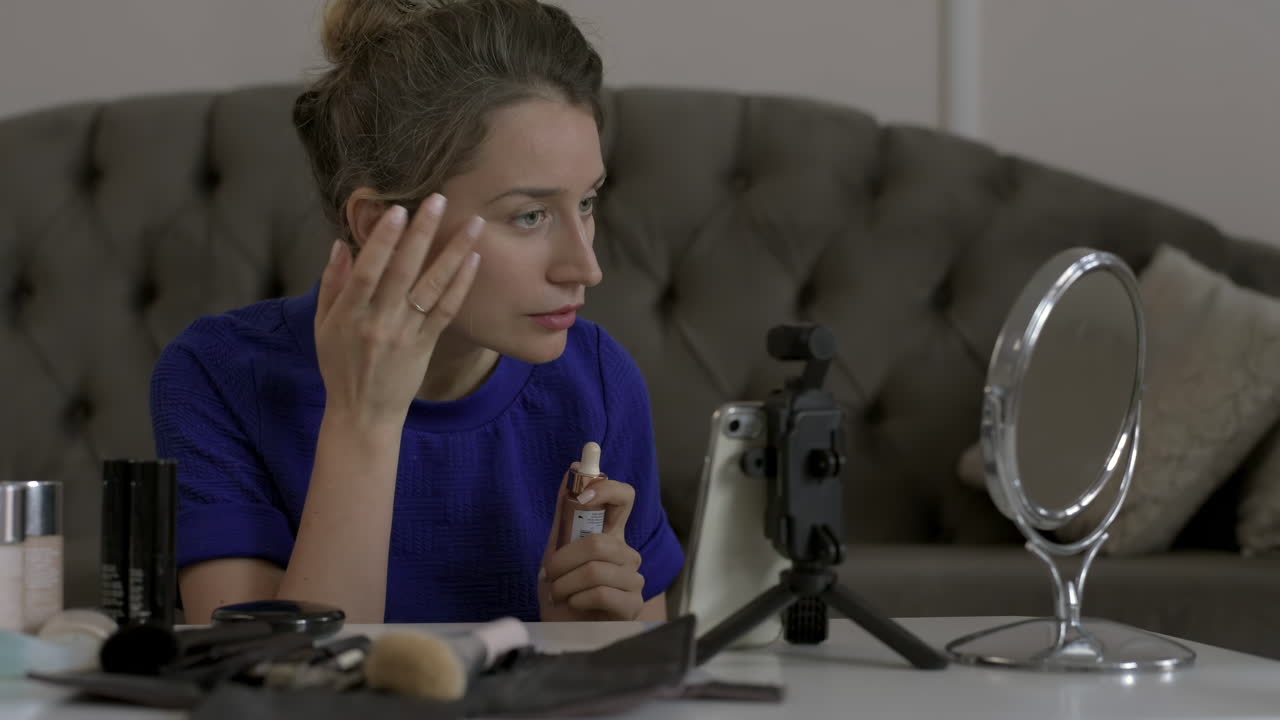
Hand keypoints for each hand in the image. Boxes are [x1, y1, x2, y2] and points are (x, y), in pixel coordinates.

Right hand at [315, 195, 482, 428]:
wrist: (364, 413)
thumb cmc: (339, 365)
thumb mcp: (323, 326)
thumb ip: (333, 284)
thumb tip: (340, 244)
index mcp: (350, 314)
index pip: (368, 270)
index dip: (383, 240)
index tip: (398, 210)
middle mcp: (379, 322)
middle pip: (403, 271)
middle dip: (422, 233)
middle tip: (438, 200)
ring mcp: (406, 334)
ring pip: (433, 287)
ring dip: (454, 253)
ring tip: (473, 224)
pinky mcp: (426, 345)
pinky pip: (447, 311)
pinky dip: (461, 284)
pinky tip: (473, 259)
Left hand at [539, 468, 644, 620]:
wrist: (563, 631)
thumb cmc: (562, 591)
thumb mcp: (556, 549)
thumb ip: (565, 514)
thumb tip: (572, 468)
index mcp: (611, 535)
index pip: (625, 497)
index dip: (607, 489)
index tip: (582, 498)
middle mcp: (627, 553)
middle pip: (600, 542)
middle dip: (563, 560)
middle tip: (550, 575)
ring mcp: (633, 580)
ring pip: (597, 568)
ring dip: (566, 583)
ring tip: (559, 594)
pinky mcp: (632, 605)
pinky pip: (602, 592)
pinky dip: (577, 598)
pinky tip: (574, 604)